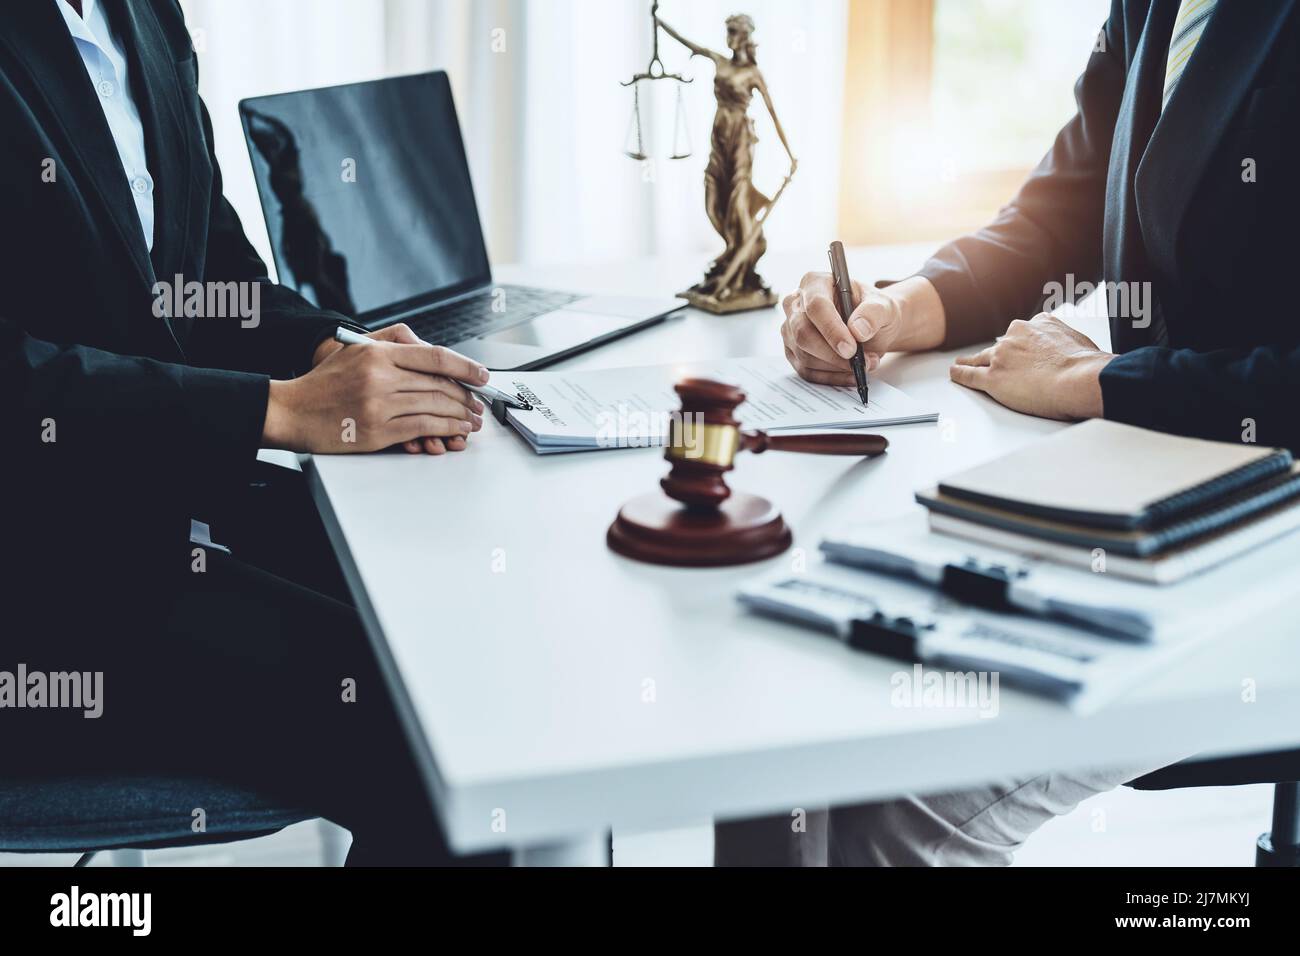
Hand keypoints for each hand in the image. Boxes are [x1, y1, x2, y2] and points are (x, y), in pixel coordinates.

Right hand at [267, 324, 487, 453]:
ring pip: (435, 407)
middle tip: (479, 403)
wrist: (291, 410)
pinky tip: (455, 431)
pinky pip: (422, 428)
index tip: (482, 375)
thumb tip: (431, 352)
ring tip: (472, 420)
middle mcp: (380, 377)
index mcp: (377, 353)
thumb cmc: (323, 383)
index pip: (434, 357)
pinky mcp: (377, 431)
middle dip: (466, 396)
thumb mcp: (354, 350)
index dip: (465, 367)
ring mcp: (379, 405)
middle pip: (439, 385)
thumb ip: (391, 345)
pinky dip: (444, 430)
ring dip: (460, 416)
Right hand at [781, 273, 942, 385]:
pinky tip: (850, 375)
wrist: (869, 327)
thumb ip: (874, 313)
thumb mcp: (883, 306)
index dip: (831, 329)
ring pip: (804, 355)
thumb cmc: (872, 311)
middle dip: (832, 353)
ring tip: (865, 364)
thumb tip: (858, 330)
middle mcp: (795, 304)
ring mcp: (790, 329)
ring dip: (836, 367)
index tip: (850, 348)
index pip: (815, 306)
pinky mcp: (793, 352)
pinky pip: (807, 372)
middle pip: (802, 333)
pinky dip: (831, 378)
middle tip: (860, 362)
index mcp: (814, 283)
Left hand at [949, 313, 1113, 420]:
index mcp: (1037, 324)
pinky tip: (955, 374)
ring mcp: (1002, 357)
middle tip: (997, 362)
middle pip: (1000, 346)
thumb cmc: (1086, 364)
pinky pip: (970, 375)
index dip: (1020, 345)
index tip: (1018, 351)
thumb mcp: (1079, 339)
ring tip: (961, 364)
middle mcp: (1015, 337)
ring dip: (970, 362)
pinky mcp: (993, 378)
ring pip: (980, 358)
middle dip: (998, 354)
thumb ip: (1065, 339)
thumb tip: (1069, 345)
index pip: (1021, 333)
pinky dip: (960, 375)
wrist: (1079, 378)